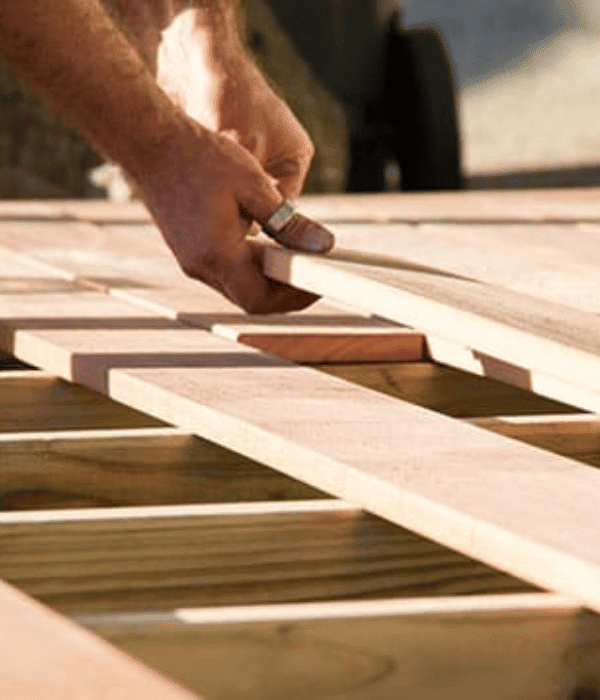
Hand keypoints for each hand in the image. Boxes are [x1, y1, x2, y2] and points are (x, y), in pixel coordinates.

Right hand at [138, 7, 331, 311]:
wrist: (150, 142)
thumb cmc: (201, 158)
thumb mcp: (255, 185)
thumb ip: (290, 223)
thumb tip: (323, 245)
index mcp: (217, 254)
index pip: (260, 301)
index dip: (292, 298)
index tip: (316, 283)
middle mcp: (200, 266)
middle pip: (249, 298)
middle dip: (282, 291)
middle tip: (309, 271)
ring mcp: (190, 260)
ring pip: (236, 285)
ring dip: (266, 277)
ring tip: (292, 255)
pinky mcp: (187, 250)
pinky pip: (223, 270)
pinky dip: (248, 265)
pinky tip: (264, 243)